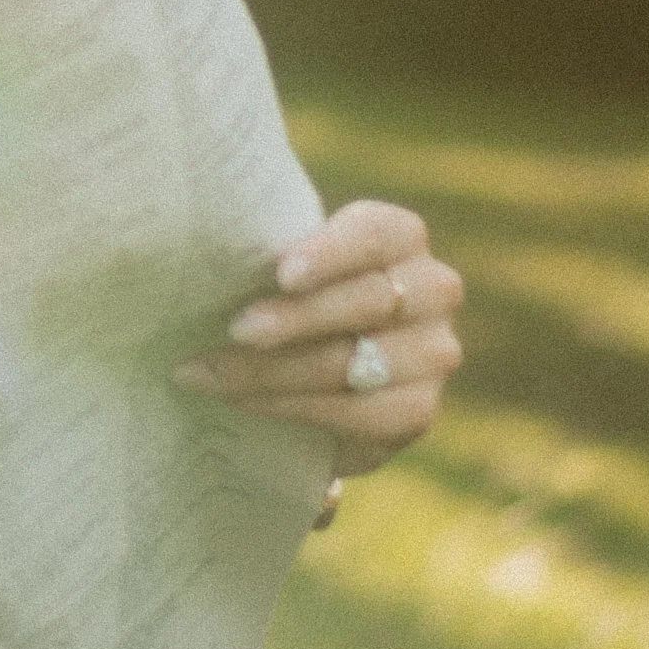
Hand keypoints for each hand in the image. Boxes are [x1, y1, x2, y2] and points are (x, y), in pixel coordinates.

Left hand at [171, 198, 463, 473]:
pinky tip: (244, 401)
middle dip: (294, 318)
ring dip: (275, 371)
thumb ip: (273, 258)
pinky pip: (356, 413)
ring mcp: (435, 352)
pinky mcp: (419, 410)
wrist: (317, 371)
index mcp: (401, 236)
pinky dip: (291, 407)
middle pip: (366, 301)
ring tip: (213, 373)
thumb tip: (219, 253)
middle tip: (235, 329)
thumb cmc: (293, 294)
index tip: (280, 273)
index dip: (329, 254)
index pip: (373, 235)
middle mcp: (433, 288)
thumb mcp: (290, 264)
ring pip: (353, 363)